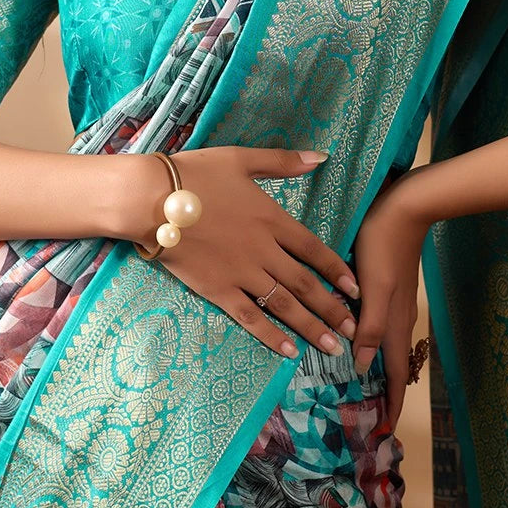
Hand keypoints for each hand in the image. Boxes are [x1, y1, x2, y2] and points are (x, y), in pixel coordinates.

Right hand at [149, 146, 360, 361]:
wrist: (152, 200)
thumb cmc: (195, 175)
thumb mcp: (241, 159)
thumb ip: (282, 162)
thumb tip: (321, 157)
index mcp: (271, 218)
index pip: (313, 249)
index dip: (335, 270)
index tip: (355, 289)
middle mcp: (263, 250)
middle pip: (304, 283)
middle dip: (331, 308)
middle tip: (353, 329)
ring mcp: (241, 273)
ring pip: (283, 304)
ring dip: (311, 326)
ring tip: (332, 346)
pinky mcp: (217, 290)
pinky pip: (249, 316)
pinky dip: (270, 335)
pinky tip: (288, 351)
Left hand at [350, 171, 431, 429]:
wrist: (407, 206)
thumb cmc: (385, 245)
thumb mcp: (374, 288)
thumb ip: (369, 327)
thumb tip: (359, 368)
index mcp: (394, 322)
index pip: (396, 373)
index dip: (392, 402)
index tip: (385, 431)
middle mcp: (397, 316)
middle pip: (393, 364)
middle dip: (386, 391)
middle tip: (373, 416)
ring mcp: (395, 300)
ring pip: (387, 345)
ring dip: (380, 369)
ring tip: (366, 386)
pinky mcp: (389, 285)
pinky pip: (382, 326)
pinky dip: (374, 343)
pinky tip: (361, 338)